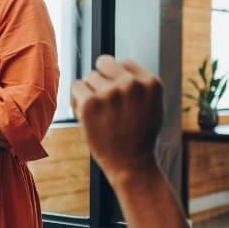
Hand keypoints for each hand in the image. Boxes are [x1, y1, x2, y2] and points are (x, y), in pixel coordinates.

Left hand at [71, 55, 162, 184]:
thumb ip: (140, 85)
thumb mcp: (152, 106)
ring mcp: (110, 92)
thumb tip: (118, 65)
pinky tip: (86, 114)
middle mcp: (131, 84)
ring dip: (89, 91)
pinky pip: (76, 87)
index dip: (117, 77)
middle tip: (103, 100)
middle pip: (105, 63)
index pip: (125, 63)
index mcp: (150, 82)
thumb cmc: (140, 137)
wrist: (131, 164)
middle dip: (102, 78)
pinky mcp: (90, 102)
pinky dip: (77, 99)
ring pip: (89, 76)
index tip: (115, 92)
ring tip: (98, 112)